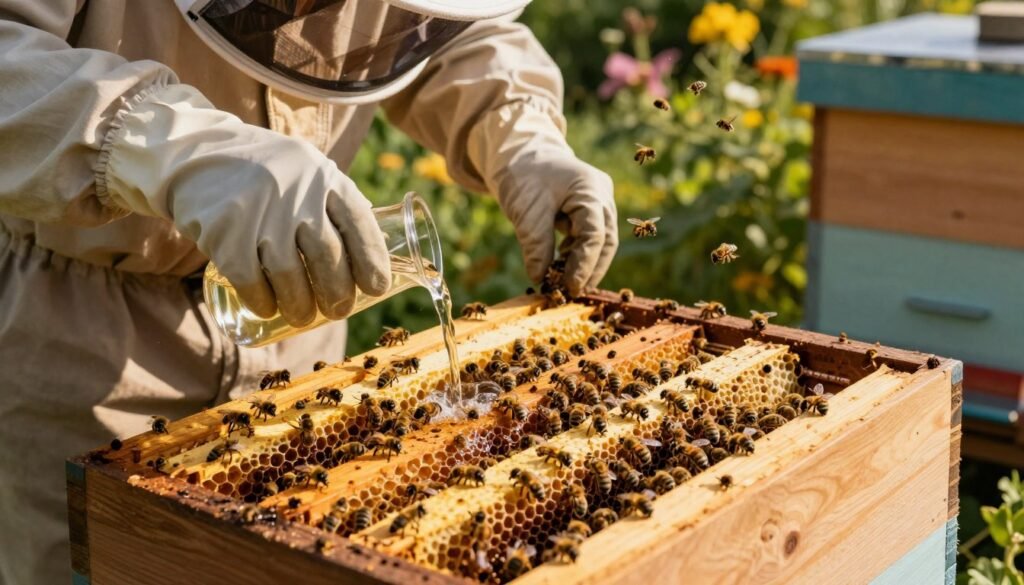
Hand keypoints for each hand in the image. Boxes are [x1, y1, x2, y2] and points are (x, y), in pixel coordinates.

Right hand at [99, 85, 390, 325]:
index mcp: (324, 176)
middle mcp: (296, 193)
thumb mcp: (307, 170)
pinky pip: (251, 281)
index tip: (376, 288)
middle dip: (338, 292)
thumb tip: (369, 254)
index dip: (372, 260)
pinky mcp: (226, 233)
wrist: (194, 152)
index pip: (359, 223)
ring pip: (290, 276)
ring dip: (300, 306)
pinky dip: (263, 301)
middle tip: (339, 310)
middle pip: (328, 256)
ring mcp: (260, 213)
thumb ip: (334, 203)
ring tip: (303, 317)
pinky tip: (267, 309)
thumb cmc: (264, 172)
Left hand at [494, 152, 617, 296]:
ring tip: (562, 282)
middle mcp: (601, 196)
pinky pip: (588, 237)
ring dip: (583, 264)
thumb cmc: (523, 175)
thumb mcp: (525, 210)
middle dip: (590, 270)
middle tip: (570, 293)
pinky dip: (576, 254)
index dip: (584, 265)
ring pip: (600, 242)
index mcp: (590, 189)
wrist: (519, 153)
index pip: (595, 235)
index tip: (569, 287)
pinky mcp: (588, 210)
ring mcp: (598, 202)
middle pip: (606, 241)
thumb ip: (535, 244)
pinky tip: (559, 265)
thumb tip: (540, 279)